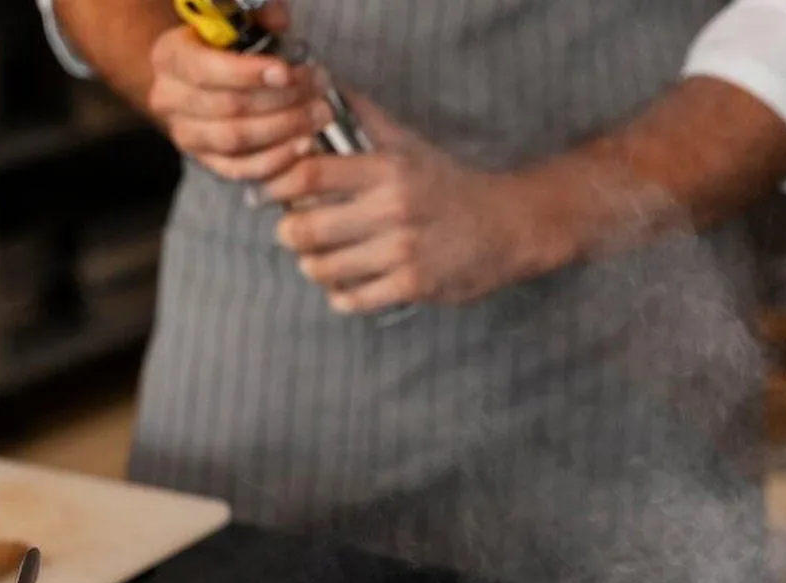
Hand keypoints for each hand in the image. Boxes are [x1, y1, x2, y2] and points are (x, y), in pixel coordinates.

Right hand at [146, 3, 332, 182]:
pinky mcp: (208, 163)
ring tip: (320, 112)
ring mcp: (186, 135)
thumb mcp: (243, 25)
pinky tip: (305, 143)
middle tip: (319, 89)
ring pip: (236, 139)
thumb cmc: (234, 49)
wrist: (214, 83)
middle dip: (280, 99)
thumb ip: (260, 17)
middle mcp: (169, 98)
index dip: (247, 73)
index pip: (203, 69)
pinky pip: (242, 169)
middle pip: (227, 107)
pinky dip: (277, 159)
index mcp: (170, 57)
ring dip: (285, 127)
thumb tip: (279, 19)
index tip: (286, 72)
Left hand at [259, 93, 569, 309]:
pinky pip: (351, 300)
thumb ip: (362, 116)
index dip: (279, 184)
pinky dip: (341, 295)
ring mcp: (404, 251)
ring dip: (313, 266)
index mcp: (388, 169)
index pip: (308, 173)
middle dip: (289, 233)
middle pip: (304, 227)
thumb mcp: (408, 144)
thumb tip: (317, 79)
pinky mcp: (414, 286)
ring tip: (321, 259)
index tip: (277, 192)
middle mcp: (394, 209)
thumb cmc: (447, 183)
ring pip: (322, 268)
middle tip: (295, 232)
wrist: (508, 227)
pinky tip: (348, 284)